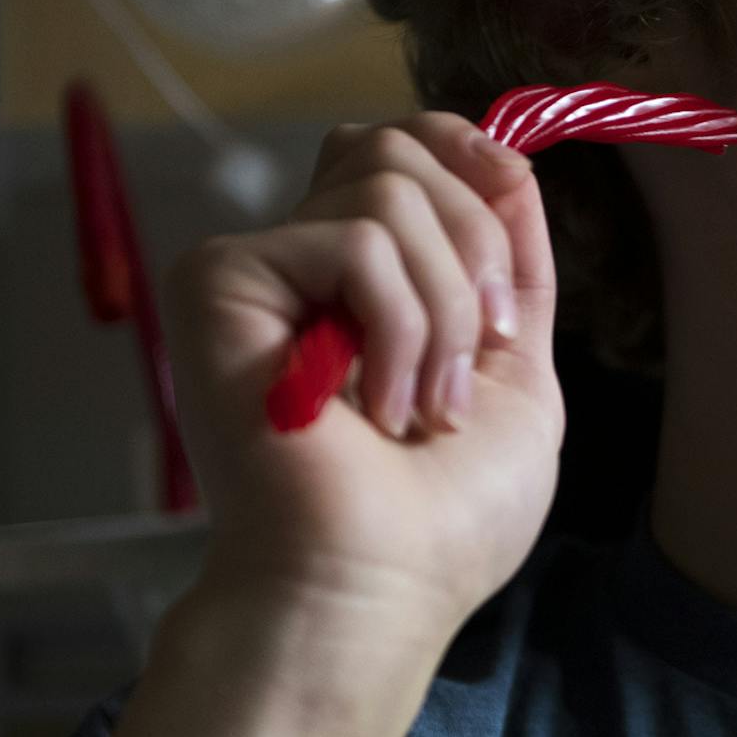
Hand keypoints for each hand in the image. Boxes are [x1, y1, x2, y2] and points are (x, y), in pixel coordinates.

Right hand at [160, 110, 563, 644]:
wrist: (374, 592)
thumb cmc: (443, 519)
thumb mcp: (516, 370)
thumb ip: (512, 263)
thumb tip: (511, 158)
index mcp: (367, 277)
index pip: (404, 145)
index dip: (467, 150)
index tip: (512, 188)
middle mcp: (305, 262)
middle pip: (398, 144)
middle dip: (475, 241)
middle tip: (479, 348)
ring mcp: (261, 269)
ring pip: (388, 186)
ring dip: (444, 305)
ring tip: (425, 406)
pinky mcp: (220, 281)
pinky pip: (355, 239)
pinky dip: (400, 323)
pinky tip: (378, 406)